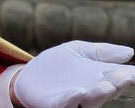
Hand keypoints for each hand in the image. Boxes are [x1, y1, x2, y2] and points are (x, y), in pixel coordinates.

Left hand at [12, 40, 134, 107]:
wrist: (29, 76)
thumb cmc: (58, 65)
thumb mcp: (77, 50)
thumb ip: (100, 51)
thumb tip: (130, 52)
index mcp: (100, 76)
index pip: (120, 76)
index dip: (129, 74)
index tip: (133, 72)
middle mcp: (91, 90)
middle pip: (108, 90)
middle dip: (117, 84)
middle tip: (124, 76)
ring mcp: (75, 98)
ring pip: (91, 100)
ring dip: (99, 93)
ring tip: (105, 85)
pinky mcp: (56, 103)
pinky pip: (65, 103)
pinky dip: (72, 98)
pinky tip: (78, 92)